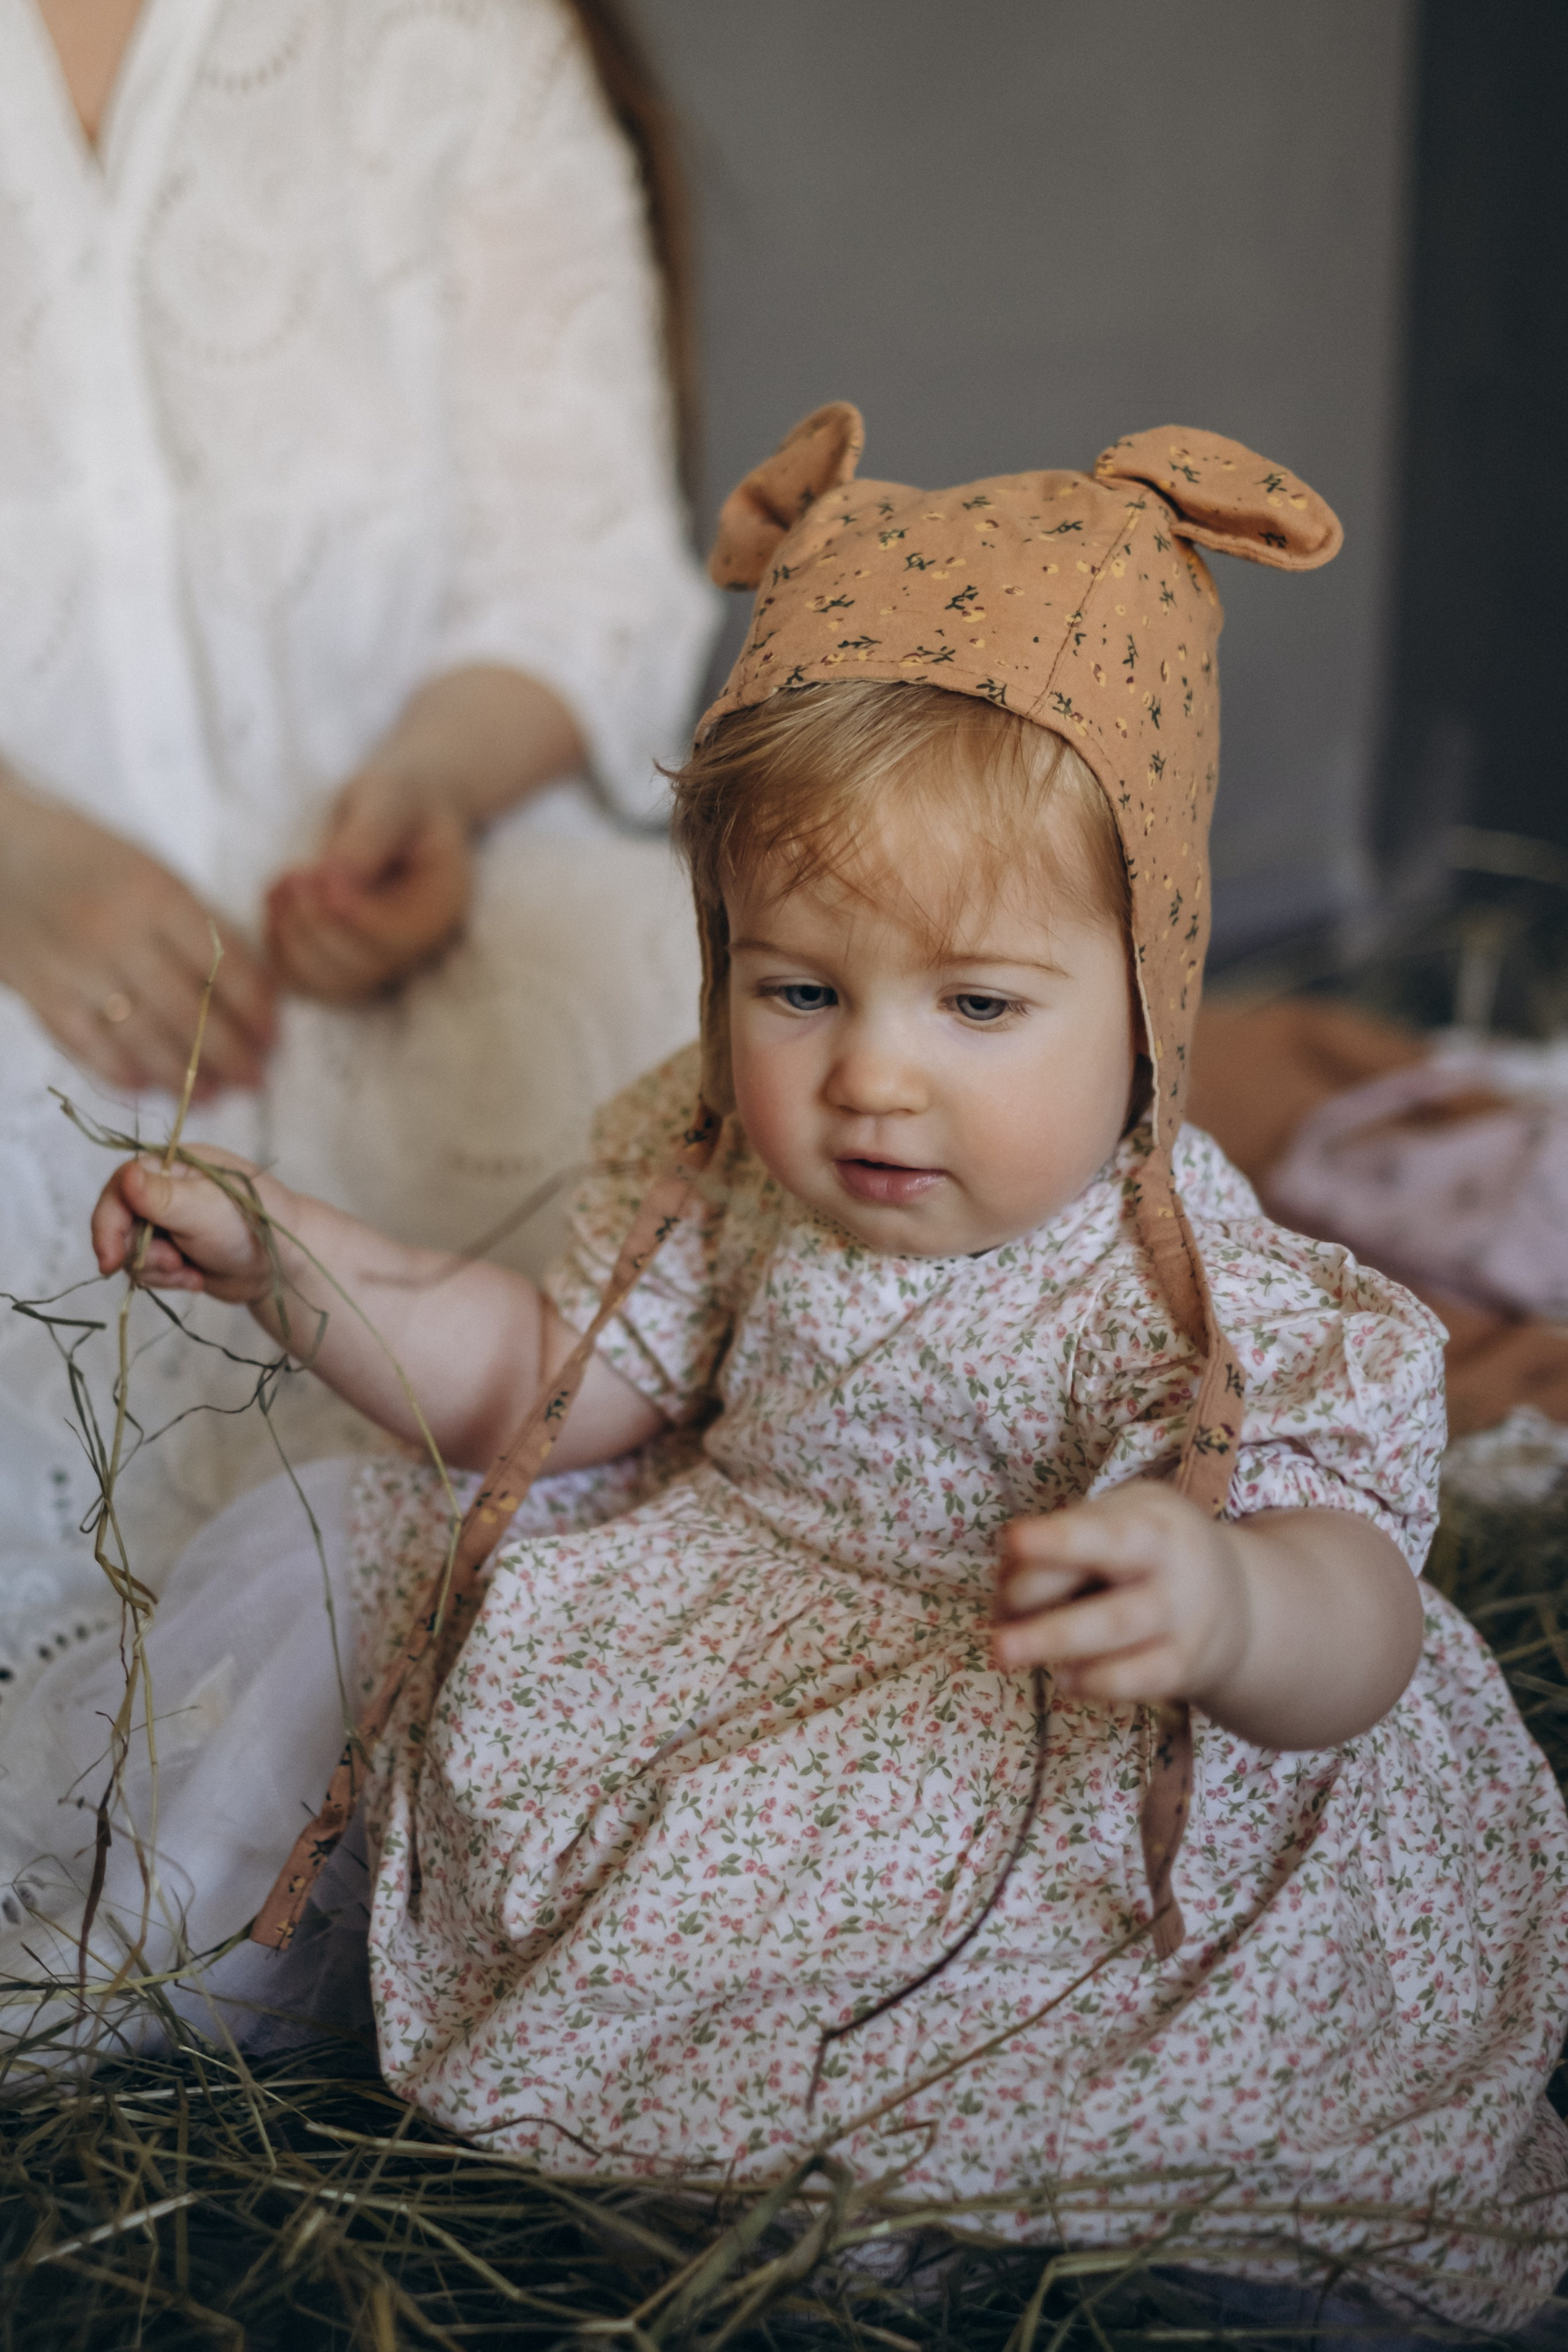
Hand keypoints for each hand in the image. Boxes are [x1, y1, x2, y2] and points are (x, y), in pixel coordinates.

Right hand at [0, 779, 274, 1094]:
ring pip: (140, 1037)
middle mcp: (116, 933)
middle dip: (228, 1053)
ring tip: (210, 1096)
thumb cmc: (89, 857)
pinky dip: (120, 1072)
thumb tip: (256, 985)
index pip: (221, 965)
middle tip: (255, 1080)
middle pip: (186, 1011)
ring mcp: (74, 966)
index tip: (274, 1037)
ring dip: (181, 1075)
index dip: (254, 1008)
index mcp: (156, 894)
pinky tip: (149, 1087)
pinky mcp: (38, 991)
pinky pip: (86, 1044)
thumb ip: (198, 925)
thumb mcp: (152, 872)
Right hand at [91, 1150, 278, 1306]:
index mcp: (171, 1164)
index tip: (109, 1260)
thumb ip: (162, 1196)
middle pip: (119, 1225)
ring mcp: (167, 1222)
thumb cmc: (254, 1224)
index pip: (118, 1189)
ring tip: (191, 1271)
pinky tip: (197, 1279)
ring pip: (131, 1252)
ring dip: (158, 1269)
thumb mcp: (205, 1208)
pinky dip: (169, 1279)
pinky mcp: (173, 1251)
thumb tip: (125, 1175)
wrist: (286, 1265)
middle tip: (174, 1263)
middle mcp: (164, 1190)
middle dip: (141, 1253)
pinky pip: (149, 1270)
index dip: (107, 1225)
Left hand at [266, 770, 472, 1001]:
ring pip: (330, 983)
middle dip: (315, 925)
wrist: (396, 812)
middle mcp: (415, 948)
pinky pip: (307, 981)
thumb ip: (367, 837)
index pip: (395, 938)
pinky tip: (276, 903)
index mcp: (440, 909)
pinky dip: (280, 949)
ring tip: (282, 884)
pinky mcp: (346, 964)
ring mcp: (381, 963)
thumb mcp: (391, 801)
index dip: (349, 914)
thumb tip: (333, 877)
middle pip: (361, 969)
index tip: (312, 872)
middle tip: (292, 874)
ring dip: (293, 939)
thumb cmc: (399, 800)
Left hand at [992, 1482, 1249, 1708]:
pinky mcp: (1182, 1668)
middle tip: (997, 1641)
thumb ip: (1065, 1544)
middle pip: (1112, 1606)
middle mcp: (1175, 1578)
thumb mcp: (1120, 1520)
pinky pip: (1135, 1680)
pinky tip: (1063, 1677)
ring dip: (1059, 1648)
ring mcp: (1182, 1626)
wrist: (1235, 1599)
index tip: (1014, 1539)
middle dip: (1051, 1626)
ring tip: (1008, 1651)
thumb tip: (1007, 1588)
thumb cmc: (1148, 1549)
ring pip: (1119, 1641)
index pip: (1106, 1534)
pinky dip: (1095, 1681)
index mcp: (1155, 1527)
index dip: (1060, 1539)